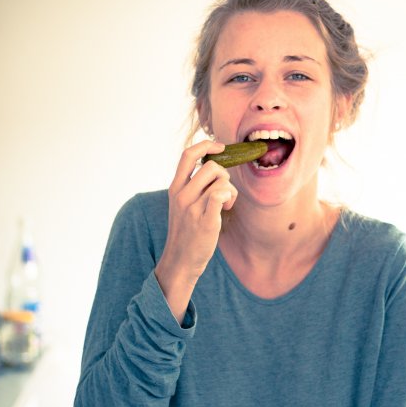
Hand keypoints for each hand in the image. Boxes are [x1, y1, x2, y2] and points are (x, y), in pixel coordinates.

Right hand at [155, 140, 236, 321]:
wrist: (180, 261)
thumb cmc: (186, 232)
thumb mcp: (181, 204)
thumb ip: (192, 186)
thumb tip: (214, 167)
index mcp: (175, 188)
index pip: (188, 154)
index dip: (206, 145)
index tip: (220, 147)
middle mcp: (182, 195)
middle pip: (211, 166)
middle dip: (224, 175)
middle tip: (224, 191)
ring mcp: (192, 208)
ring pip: (221, 181)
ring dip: (230, 190)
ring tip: (226, 204)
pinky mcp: (205, 220)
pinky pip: (221, 195)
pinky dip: (228, 197)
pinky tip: (226, 208)